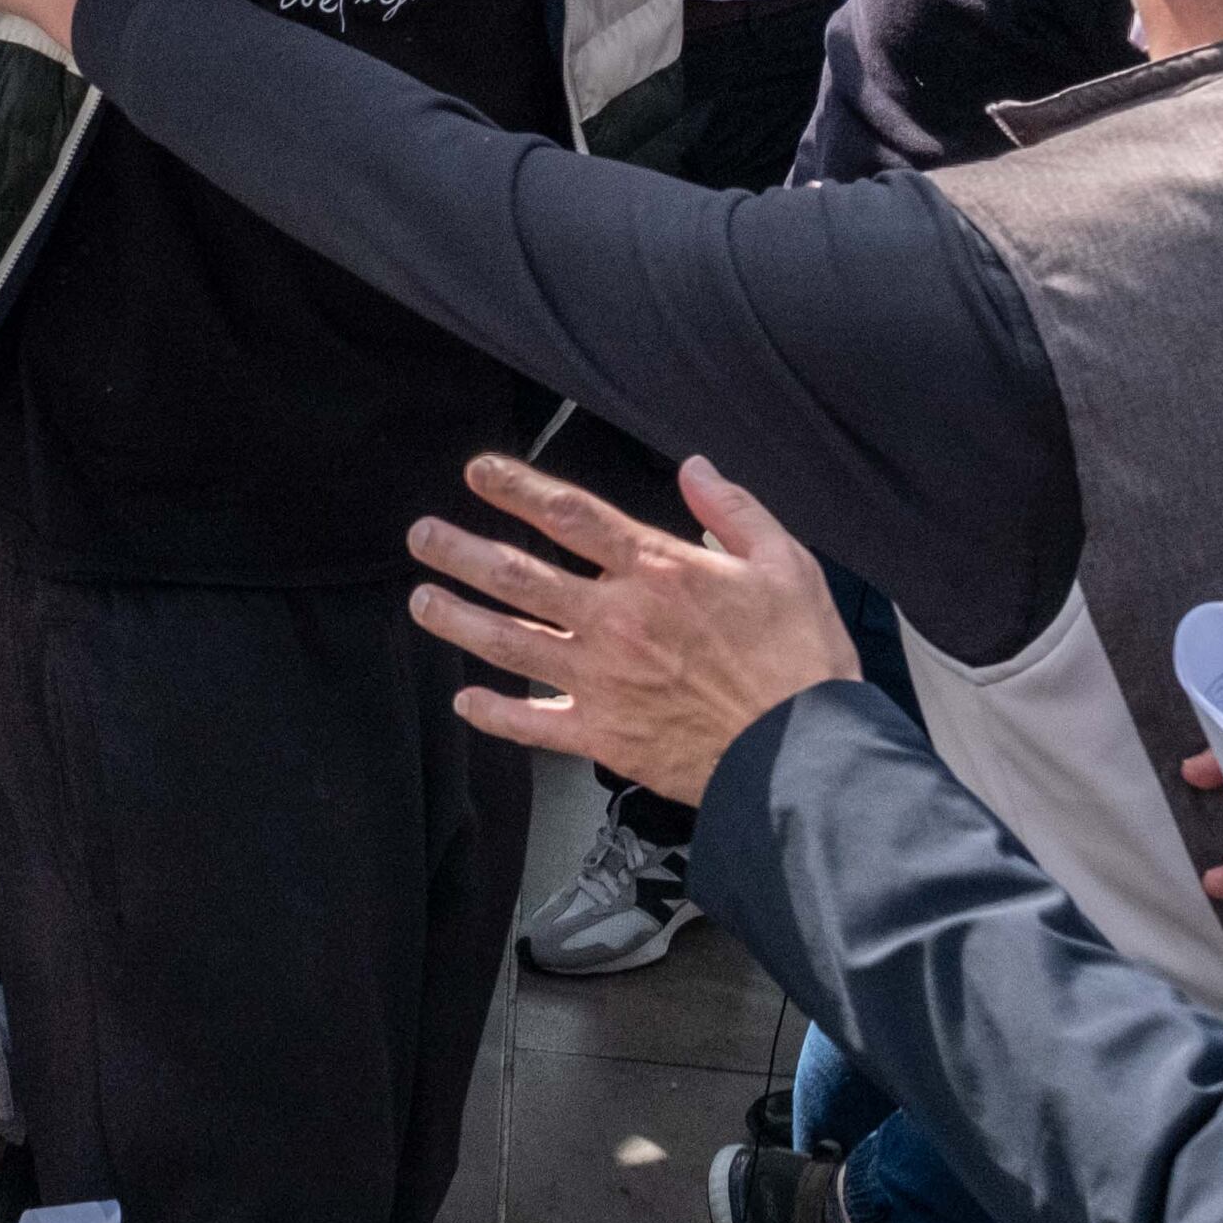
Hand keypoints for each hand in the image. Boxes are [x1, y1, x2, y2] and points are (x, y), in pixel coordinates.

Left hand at [406, 453, 861, 805]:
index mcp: (657, 572)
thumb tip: (694, 467)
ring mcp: (601, 680)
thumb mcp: (784, 563)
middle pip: (517, 575)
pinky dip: (494, 714)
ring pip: (508, 643)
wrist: (802, 755)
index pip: (569, 514)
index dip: (516, 487)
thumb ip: (733, 509)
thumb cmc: (800, 659)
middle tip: (421, 536)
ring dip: (457, 619)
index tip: (477, 471)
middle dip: (460, 551)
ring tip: (421, 602)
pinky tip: (464, 701)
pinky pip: (533, 723)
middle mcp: (615, 621)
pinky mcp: (603, 736)